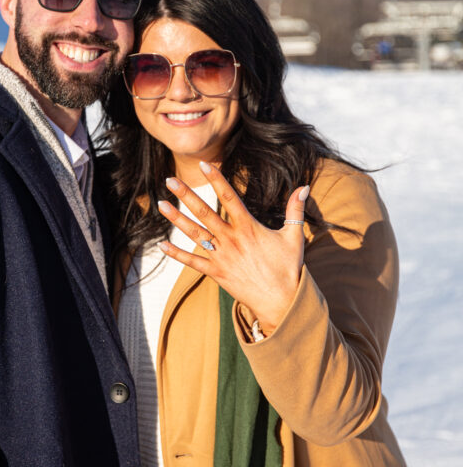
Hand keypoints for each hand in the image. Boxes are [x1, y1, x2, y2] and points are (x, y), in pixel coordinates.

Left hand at [158, 161, 308, 336]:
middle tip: (170, 180)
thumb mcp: (294, 236)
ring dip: (176, 219)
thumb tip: (304, 187)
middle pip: (205, 213)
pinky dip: (177, 254)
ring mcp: (222, 257)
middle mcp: (232, 240)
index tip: (204, 165)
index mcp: (248, 228)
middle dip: (186, 195)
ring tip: (161, 204)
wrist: (281, 301)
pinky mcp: (216, 273)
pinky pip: (193, 262)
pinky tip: (162, 245)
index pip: (229, 198)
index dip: (216, 180)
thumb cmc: (289, 268)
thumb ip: (295, 210)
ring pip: (195, 234)